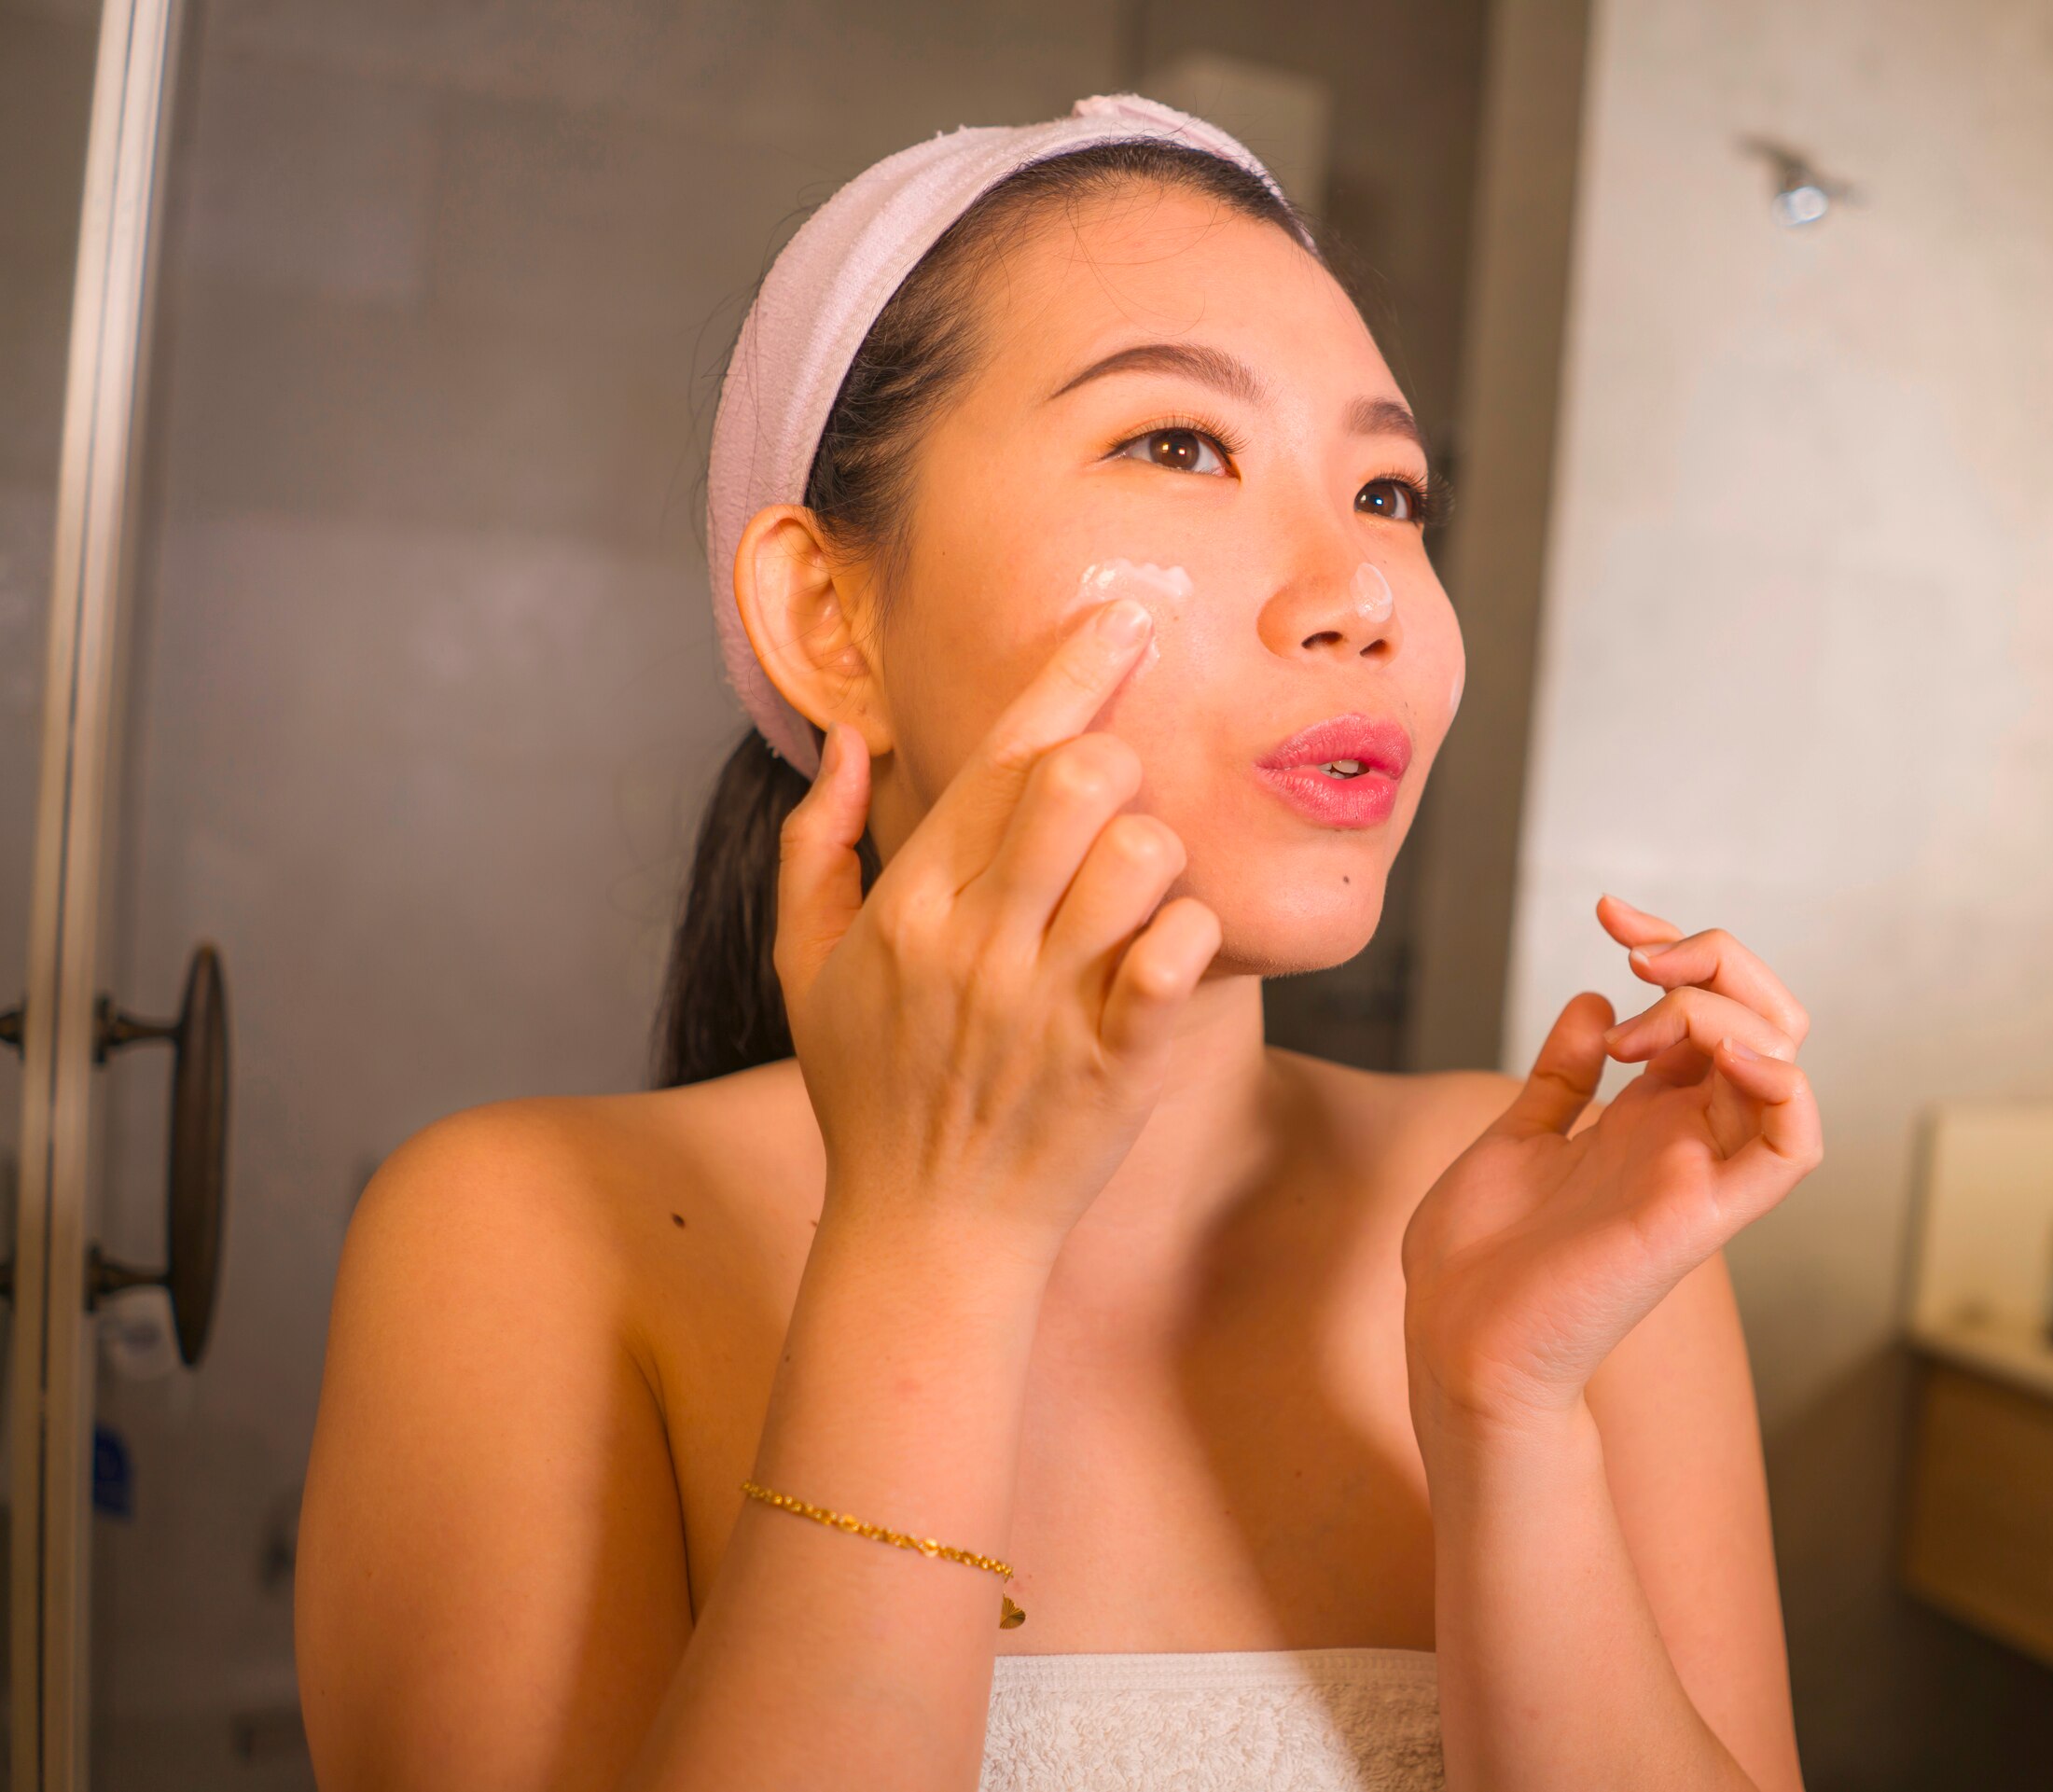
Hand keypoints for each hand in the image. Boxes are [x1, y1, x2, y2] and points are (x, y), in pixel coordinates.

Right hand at [774, 598, 1221, 1257]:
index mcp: (911, 905)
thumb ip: (816, 845)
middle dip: (1119, 760)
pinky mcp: (1116, 1065)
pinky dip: (1191, 936)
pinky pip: (1178, 958)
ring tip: (1138, 890)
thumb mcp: (809, 969)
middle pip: (1079, 782)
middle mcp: (978, 944)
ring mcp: (1048, 1006)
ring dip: (1159, 855)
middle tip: (1121, 796)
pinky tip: (1171, 947)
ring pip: (1143, 857)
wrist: (925, 1237)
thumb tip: (845, 740)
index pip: (1000, 756)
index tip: (1126, 620)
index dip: (1072, 675)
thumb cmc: (872, 1094)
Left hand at [1401, 896, 1822, 1431]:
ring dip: (1726, 1008)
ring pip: (1783, 1061)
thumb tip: (1588, 1001)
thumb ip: (1559, 1079)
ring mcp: (1699, 1172)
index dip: (1675, 943)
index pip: (1708, 1008)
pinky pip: (1794, 1145)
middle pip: (1762, 1020)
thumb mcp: (1513, 1140)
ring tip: (1638, 1025)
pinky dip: (1781, 1084)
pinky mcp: (1702, 1215)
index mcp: (1644, 1119)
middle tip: (1637, 950)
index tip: (1608, 911)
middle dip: (1715, 958)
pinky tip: (1722, 1054)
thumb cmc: (1475, 1264)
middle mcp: (1684, 1139)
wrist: (1454, 1342)